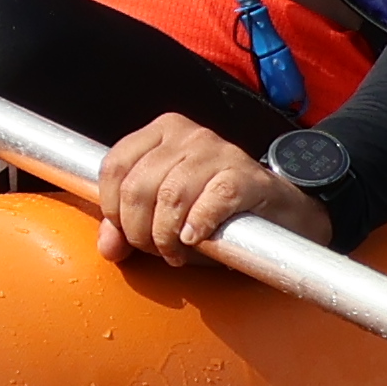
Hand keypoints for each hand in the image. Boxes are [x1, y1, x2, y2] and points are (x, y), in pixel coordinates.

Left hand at [93, 116, 320, 268]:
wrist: (279, 213)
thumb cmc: (215, 212)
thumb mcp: (164, 216)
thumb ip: (128, 227)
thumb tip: (107, 247)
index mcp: (161, 133)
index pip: (115, 165)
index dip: (112, 208)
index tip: (127, 233)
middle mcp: (188, 134)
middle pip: (139, 186)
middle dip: (139, 230)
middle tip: (155, 249)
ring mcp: (219, 151)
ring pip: (170, 196)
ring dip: (166, 237)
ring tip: (176, 252)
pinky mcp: (246, 175)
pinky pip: (210, 202)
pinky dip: (197, 227)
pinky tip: (197, 240)